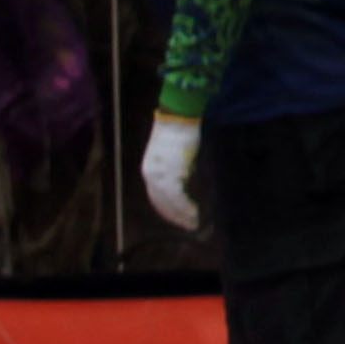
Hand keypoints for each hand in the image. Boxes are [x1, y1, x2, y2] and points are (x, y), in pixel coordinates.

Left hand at [142, 113, 204, 232]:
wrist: (178, 117)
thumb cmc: (179, 133)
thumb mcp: (176, 157)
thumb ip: (178, 173)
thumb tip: (188, 186)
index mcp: (149, 171)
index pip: (156, 197)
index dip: (168, 210)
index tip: (179, 219)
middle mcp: (150, 175)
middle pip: (161, 203)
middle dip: (175, 216)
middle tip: (190, 226)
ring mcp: (159, 174)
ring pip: (169, 203)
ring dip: (182, 214)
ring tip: (194, 223)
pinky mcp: (170, 172)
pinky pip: (177, 196)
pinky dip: (185, 206)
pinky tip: (194, 212)